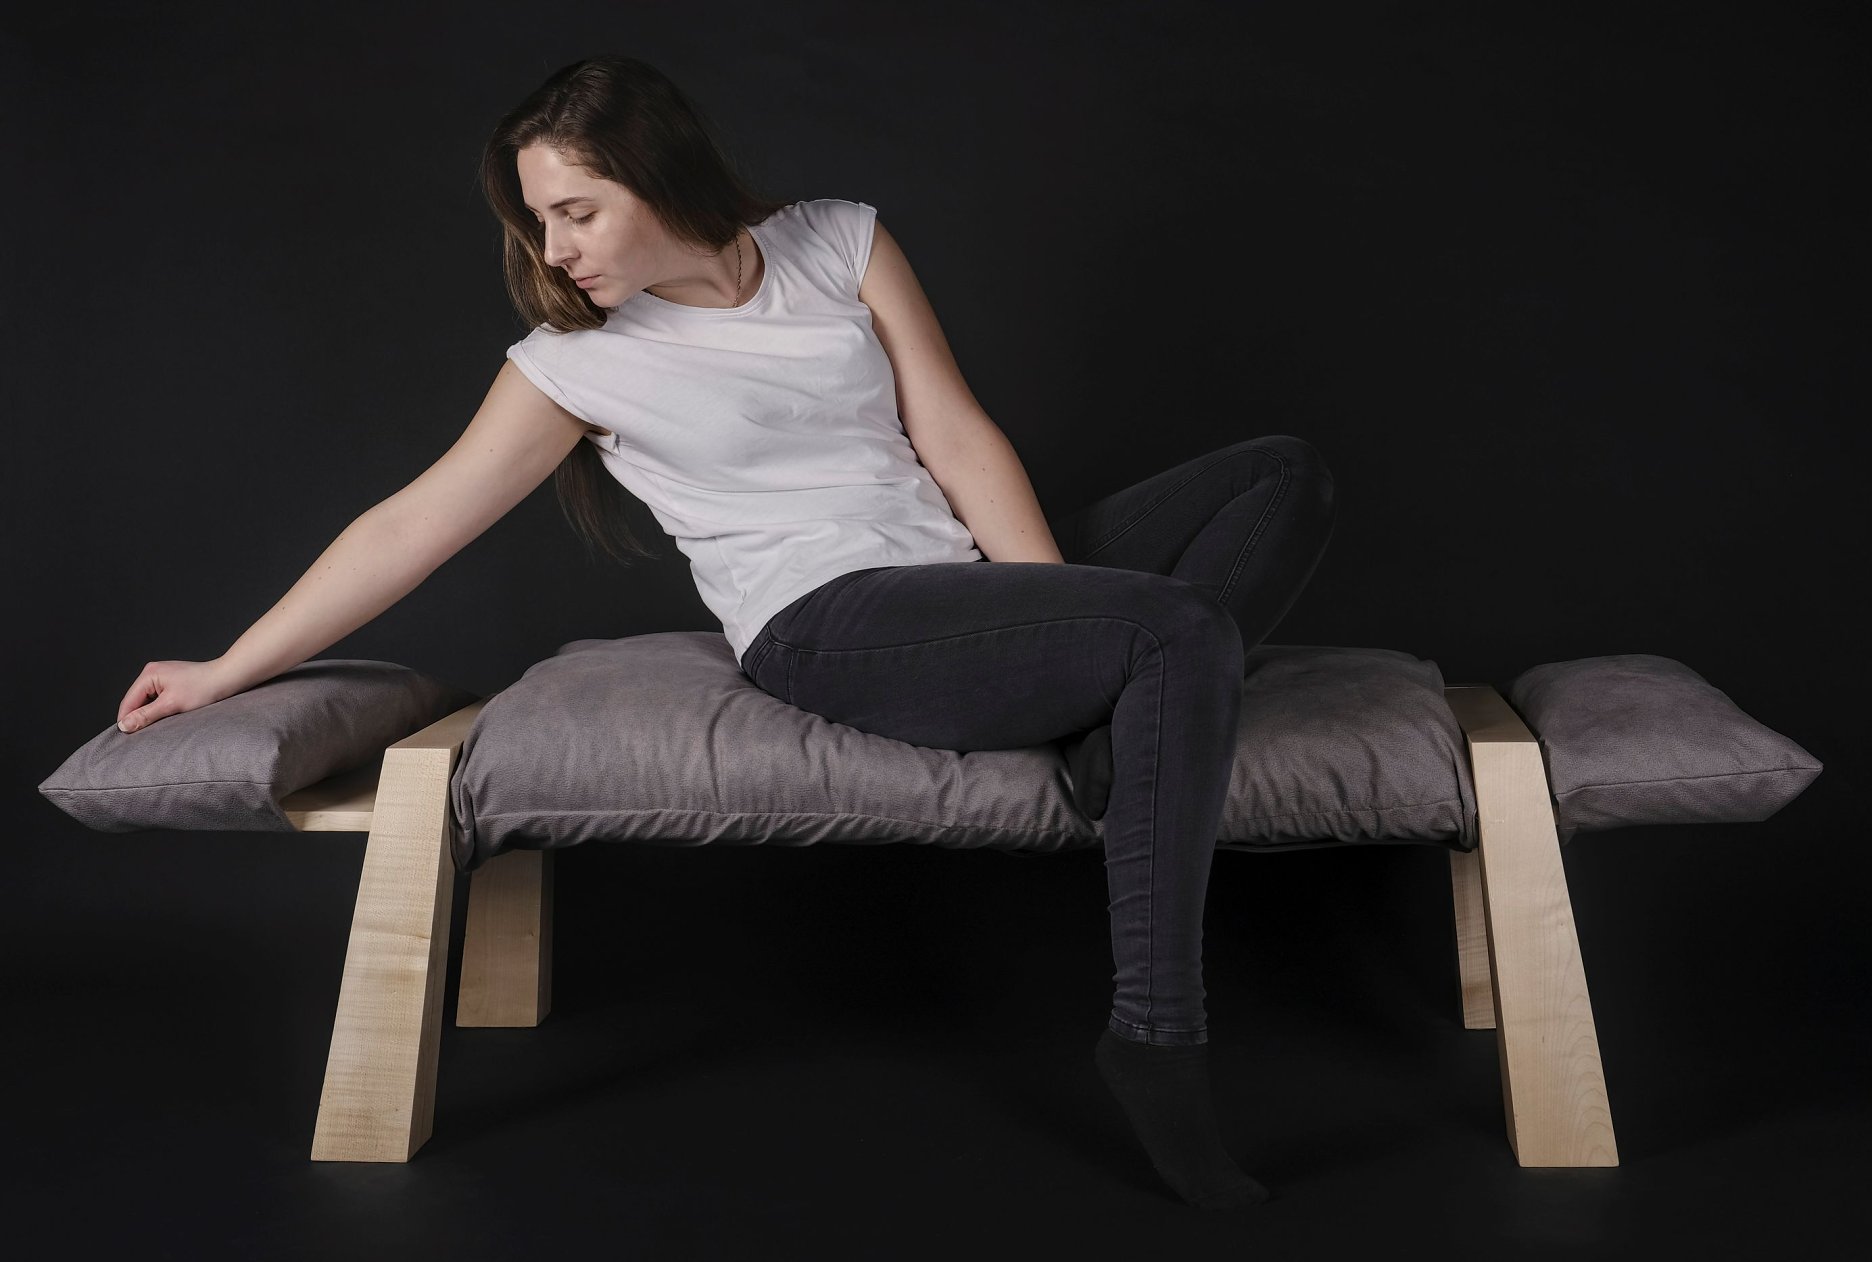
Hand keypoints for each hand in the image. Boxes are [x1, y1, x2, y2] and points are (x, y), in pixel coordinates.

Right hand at [116, 659, 241, 733]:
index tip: (127, 738)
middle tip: (143, 736)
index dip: (126, 720)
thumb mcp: (171, 705)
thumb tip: (123, 726)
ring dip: (150, 714)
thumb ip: (145, 716)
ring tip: (157, 727)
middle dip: (139, 717)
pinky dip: (160, 710)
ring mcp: (162, 677)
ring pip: (147, 701)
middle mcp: (152, 673)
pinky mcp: (171, 682)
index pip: (128, 702)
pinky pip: (158, 699)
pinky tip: (167, 718)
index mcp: (149, 674)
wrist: (228, 678)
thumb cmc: (203, 688)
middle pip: (136, 701)